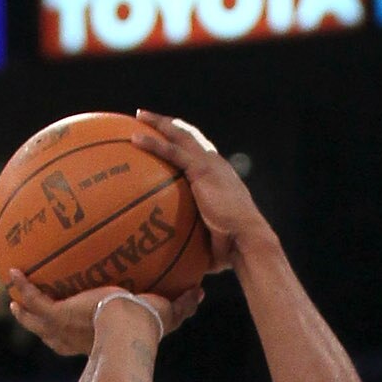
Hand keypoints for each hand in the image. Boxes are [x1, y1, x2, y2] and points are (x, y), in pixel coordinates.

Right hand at [5, 272, 200, 359]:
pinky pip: (35, 301)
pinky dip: (23, 288)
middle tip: (29, 314)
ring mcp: (64, 329)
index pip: (82, 339)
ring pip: (37, 322)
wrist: (131, 326)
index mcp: (97, 338)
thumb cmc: (149, 325)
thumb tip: (200, 292)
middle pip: (52, 336)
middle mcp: (77, 338)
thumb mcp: (168, 311)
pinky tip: (12, 271)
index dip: (74, 333)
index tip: (70, 322)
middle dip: (41, 325)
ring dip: (23, 311)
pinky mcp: (59, 316)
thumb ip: (183, 303)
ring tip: (11, 299)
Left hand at [131, 113, 273, 272]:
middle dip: (170, 126)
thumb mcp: (210, 244)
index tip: (171, 138)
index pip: (201, 154)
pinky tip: (135, 139)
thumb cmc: (232, 251)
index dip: (186, 143)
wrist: (246, 241)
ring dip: (159, 124)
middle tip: (150, 119)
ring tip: (139, 117)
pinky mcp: (202, 170)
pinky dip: (154, 143)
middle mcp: (216, 165)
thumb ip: (194, 244)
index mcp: (220, 178)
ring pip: (180, 136)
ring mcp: (209, 165)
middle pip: (190, 137)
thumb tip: (177, 264)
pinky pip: (172, 152)